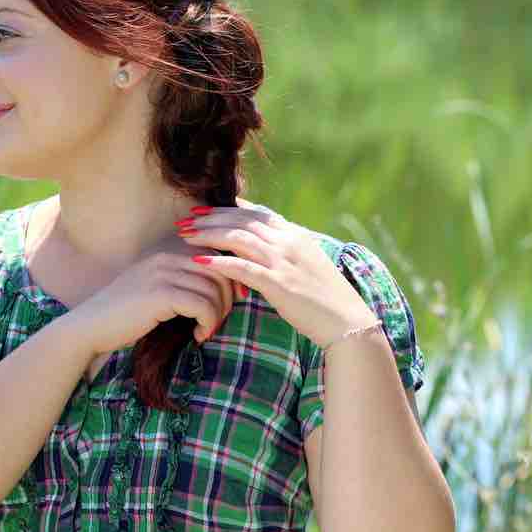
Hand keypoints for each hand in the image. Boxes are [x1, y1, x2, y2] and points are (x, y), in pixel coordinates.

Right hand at [73, 232, 242, 357]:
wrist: (91, 326)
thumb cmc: (124, 314)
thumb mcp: (155, 289)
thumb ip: (182, 281)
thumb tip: (221, 289)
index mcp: (166, 251)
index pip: (214, 255)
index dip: (229, 279)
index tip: (230, 302)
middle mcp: (166, 256)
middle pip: (219, 271)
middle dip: (228, 298)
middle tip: (219, 320)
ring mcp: (163, 274)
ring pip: (213, 290)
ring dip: (217, 315)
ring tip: (207, 330)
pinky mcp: (161, 295)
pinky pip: (202, 306)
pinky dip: (207, 323)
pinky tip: (198, 336)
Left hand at [176, 198, 378, 347]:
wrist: (347, 321)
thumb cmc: (325, 298)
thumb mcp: (305, 265)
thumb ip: (285, 252)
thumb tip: (262, 248)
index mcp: (295, 235)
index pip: (255, 213)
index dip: (226, 210)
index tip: (203, 210)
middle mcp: (289, 242)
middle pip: (242, 221)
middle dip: (210, 219)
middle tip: (185, 220)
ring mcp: (284, 262)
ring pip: (239, 238)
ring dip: (208, 234)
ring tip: (185, 236)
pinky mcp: (279, 283)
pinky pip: (243, 267)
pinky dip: (219, 262)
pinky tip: (198, 261)